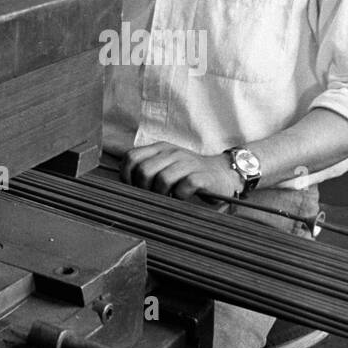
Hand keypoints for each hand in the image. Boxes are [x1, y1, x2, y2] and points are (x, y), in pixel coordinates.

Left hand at [120, 143, 242, 199]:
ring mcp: (187, 163)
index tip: (133, 189)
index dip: (126, 176)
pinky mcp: (202, 176)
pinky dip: (180, 196)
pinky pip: (183, 187)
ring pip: (162, 179)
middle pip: (144, 170)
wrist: (223, 174)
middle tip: (152, 197)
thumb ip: (147, 171)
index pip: (131, 157)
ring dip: (162, 195)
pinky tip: (182, 198)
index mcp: (160, 148)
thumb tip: (124, 189)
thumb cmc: (189, 174)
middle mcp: (172, 152)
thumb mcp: (165, 166)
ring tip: (168, 198)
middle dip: (144, 189)